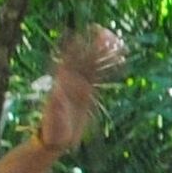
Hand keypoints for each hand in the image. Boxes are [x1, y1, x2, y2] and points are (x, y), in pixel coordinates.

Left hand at [31, 26, 128, 155]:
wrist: (55, 141)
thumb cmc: (51, 132)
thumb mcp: (52, 120)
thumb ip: (55, 106)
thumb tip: (57, 91)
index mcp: (61, 84)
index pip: (70, 60)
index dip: (76, 46)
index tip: (83, 35)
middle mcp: (70, 81)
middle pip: (84, 58)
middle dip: (94, 45)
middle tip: (105, 31)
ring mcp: (79, 87)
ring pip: (94, 65)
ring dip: (104, 54)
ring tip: (117, 41)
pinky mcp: (87, 94)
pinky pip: (100, 78)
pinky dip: (110, 69)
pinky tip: (120, 61)